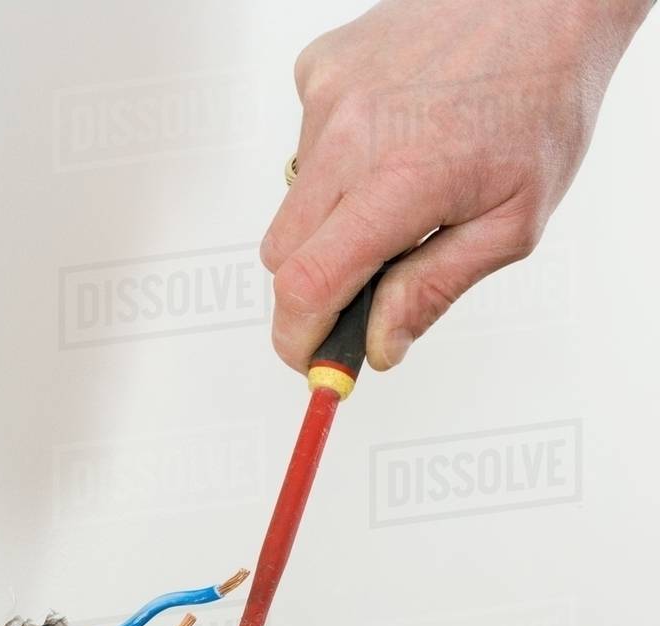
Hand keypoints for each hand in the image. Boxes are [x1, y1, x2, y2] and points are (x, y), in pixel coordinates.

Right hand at [262, 0, 649, 372]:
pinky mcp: (319, 67)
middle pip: (282, 256)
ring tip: (401, 191)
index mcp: (399, 180)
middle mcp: (348, 132)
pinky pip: (303, 147)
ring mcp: (326, 94)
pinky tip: (390, 141)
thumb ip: (433, 290)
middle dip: (313, 290)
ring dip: (331, 223)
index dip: (298, 338)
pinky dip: (336, 165)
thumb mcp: (511, 223)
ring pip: (293, 204)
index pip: (306, 286)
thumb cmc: (541, 101)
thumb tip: (378, 346)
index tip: (310, 358)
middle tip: (365, 292)